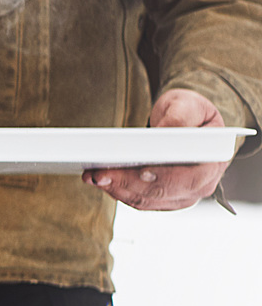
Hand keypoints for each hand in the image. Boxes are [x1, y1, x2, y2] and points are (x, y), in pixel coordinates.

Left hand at [82, 88, 231, 210]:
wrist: (186, 121)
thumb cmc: (189, 112)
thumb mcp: (188, 104)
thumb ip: (180, 117)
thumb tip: (164, 133)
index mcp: (213, 162)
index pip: (188, 177)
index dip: (162, 177)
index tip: (137, 171)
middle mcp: (202, 184)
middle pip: (162, 192)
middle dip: (128, 184)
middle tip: (99, 174)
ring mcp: (183, 195)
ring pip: (147, 200)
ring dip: (117, 190)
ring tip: (93, 176)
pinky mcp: (164, 198)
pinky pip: (140, 200)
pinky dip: (118, 192)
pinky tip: (100, 180)